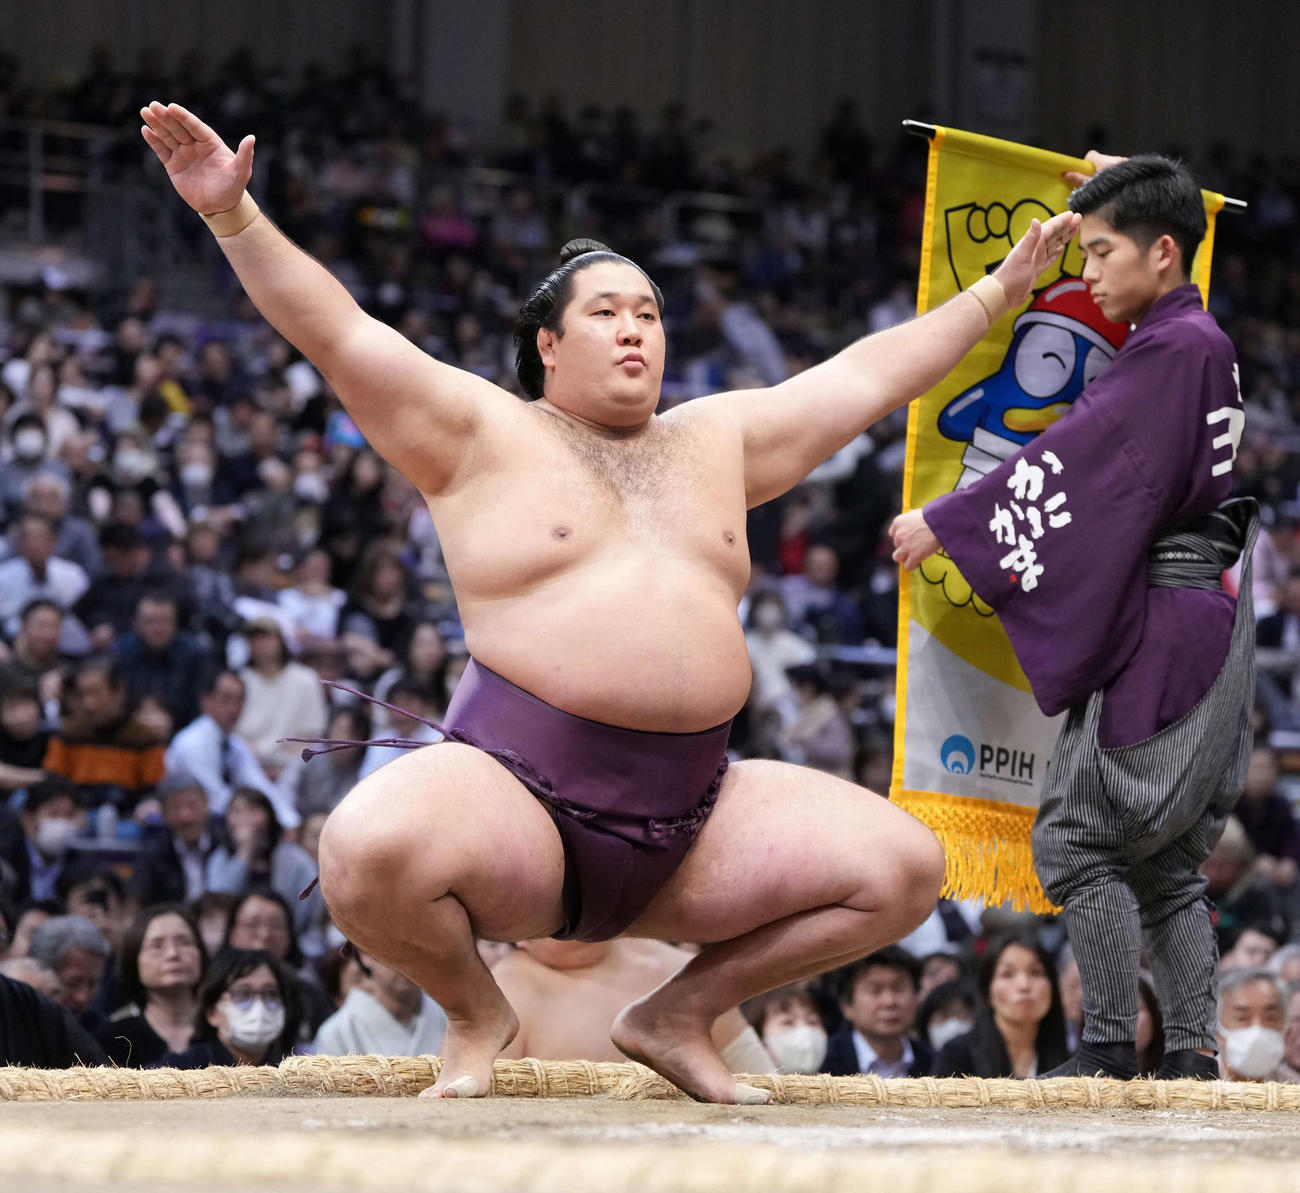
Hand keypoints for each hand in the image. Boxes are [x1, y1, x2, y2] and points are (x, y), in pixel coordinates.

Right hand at [140, 101, 254, 215]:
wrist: (220, 207)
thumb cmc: (233, 188)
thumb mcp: (241, 172)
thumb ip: (244, 155)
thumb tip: (251, 138)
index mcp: (210, 142)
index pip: (195, 126)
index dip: (183, 117)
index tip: (171, 107)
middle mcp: (195, 145)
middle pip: (178, 128)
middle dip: (166, 117)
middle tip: (153, 105)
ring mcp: (183, 154)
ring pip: (168, 136)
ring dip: (156, 124)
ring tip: (145, 111)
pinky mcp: (173, 165)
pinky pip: (162, 150)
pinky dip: (154, 141)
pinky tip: (145, 130)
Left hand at [889, 509, 940, 569]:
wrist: (942, 522)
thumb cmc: (933, 515)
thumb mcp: (917, 511)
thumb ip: (911, 516)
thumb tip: (911, 514)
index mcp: (898, 522)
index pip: (893, 533)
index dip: (901, 536)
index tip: (909, 537)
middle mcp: (899, 534)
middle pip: (896, 545)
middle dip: (904, 546)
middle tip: (915, 545)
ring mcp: (905, 546)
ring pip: (897, 557)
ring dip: (904, 557)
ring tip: (914, 555)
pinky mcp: (914, 556)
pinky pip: (908, 566)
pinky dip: (912, 565)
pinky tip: (918, 562)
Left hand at [992, 210, 1081, 309]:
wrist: (1003, 294)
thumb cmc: (1010, 275)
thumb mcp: (1022, 255)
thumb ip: (1030, 239)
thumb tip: (1036, 221)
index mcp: (1033, 244)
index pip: (1050, 228)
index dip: (1061, 221)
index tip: (1072, 214)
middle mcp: (1035, 250)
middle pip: (1054, 234)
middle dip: (1066, 226)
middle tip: (1079, 218)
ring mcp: (1036, 259)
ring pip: (1053, 245)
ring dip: (1064, 237)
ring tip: (1074, 230)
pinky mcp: (1036, 270)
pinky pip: (1049, 258)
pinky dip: (1056, 253)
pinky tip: (1060, 249)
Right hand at [1063, 150, 1127, 189]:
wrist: (1135, 198)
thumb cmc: (1112, 193)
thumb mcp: (1091, 188)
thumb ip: (1079, 179)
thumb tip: (1067, 174)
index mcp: (1104, 162)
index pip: (1091, 155)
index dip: (1086, 165)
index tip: (1084, 175)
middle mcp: (1116, 160)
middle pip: (1101, 161)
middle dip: (1097, 170)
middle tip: (1095, 184)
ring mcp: (1126, 165)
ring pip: (1111, 166)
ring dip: (1107, 174)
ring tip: (1107, 188)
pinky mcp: (1132, 170)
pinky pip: (1121, 170)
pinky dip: (1116, 177)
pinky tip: (1117, 187)